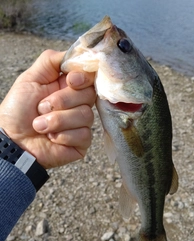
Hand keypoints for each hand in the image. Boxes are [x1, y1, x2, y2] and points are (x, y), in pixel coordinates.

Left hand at [0, 50, 95, 168]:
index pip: (89, 77)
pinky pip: (84, 135)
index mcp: (67, 87)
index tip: (70, 80)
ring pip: (86, 115)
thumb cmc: (18, 110)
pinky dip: (63, 136)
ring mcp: (81, 124)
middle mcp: (77, 104)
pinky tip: (51, 138)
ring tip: (40, 126)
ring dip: (58, 121)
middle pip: (89, 95)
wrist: (12, 140)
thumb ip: (50, 61)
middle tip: (41, 108)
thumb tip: (74, 53)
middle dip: (62, 101)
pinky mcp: (82, 142)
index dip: (83, 77)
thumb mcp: (30, 79)